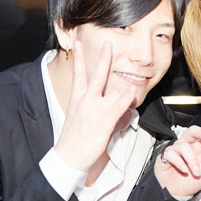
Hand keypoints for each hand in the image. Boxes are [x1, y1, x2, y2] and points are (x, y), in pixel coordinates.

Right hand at [55, 40, 135, 170]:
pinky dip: (127, 99)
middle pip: (96, 75)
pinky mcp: (104, 121)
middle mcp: (86, 101)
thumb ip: (89, 106)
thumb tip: (102, 103)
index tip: (78, 44)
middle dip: (103, 58)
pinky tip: (132, 92)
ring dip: (122, 93)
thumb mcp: (76, 117)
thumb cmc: (72, 139)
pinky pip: (119, 107)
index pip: (78, 74)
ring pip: (113, 92)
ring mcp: (95, 110)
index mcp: (77, 99)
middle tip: (107, 43)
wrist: (68, 156)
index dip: (79, 58)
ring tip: (128, 87)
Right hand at [154, 100, 200, 196]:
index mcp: (200, 147)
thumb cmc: (192, 181)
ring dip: (191, 160)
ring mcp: (176, 149)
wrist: (176, 193)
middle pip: (193, 130)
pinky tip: (183, 171)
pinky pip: (173, 155)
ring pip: (184, 146)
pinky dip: (180, 164)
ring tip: (195, 172)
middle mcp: (188, 145)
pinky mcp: (166, 155)